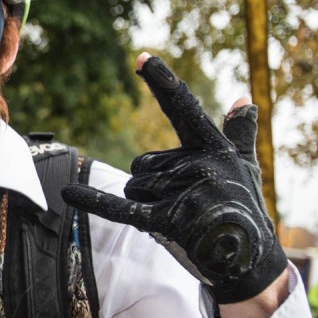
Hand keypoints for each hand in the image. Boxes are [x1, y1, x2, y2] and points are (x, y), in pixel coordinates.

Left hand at [61, 55, 287, 303]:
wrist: (248, 261)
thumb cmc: (243, 208)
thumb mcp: (244, 167)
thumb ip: (239, 133)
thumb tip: (243, 98)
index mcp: (213, 147)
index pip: (183, 109)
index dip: (162, 82)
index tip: (140, 56)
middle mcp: (199, 166)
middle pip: (143, 163)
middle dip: (154, 183)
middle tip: (187, 202)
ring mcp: (184, 194)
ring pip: (134, 186)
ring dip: (147, 202)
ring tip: (181, 217)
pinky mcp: (168, 221)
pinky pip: (122, 207)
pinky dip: (95, 201)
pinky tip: (69, 192)